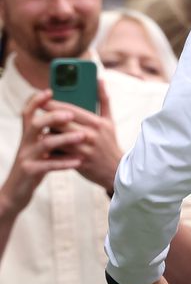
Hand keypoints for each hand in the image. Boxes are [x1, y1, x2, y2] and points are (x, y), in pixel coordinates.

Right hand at [0, 90, 85, 217]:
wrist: (16, 192)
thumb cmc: (35, 166)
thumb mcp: (40, 148)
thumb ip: (50, 133)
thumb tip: (68, 115)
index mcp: (29, 135)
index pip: (29, 113)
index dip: (36, 101)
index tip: (50, 91)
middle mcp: (25, 142)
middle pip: (35, 124)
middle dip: (53, 117)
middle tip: (71, 114)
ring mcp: (26, 157)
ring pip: (44, 144)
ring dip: (64, 139)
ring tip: (82, 136)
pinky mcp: (30, 172)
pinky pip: (47, 166)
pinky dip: (63, 162)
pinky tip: (78, 161)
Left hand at [48, 79, 122, 191]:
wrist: (116, 170)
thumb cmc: (109, 142)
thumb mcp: (109, 120)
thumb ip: (103, 99)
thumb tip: (99, 79)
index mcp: (97, 123)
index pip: (71, 110)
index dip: (54, 104)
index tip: (42, 99)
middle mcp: (90, 135)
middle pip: (61, 123)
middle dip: (47, 118)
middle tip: (35, 112)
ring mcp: (84, 149)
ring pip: (57, 138)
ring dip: (46, 133)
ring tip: (40, 130)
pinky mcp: (77, 162)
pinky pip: (58, 153)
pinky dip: (50, 149)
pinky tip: (45, 146)